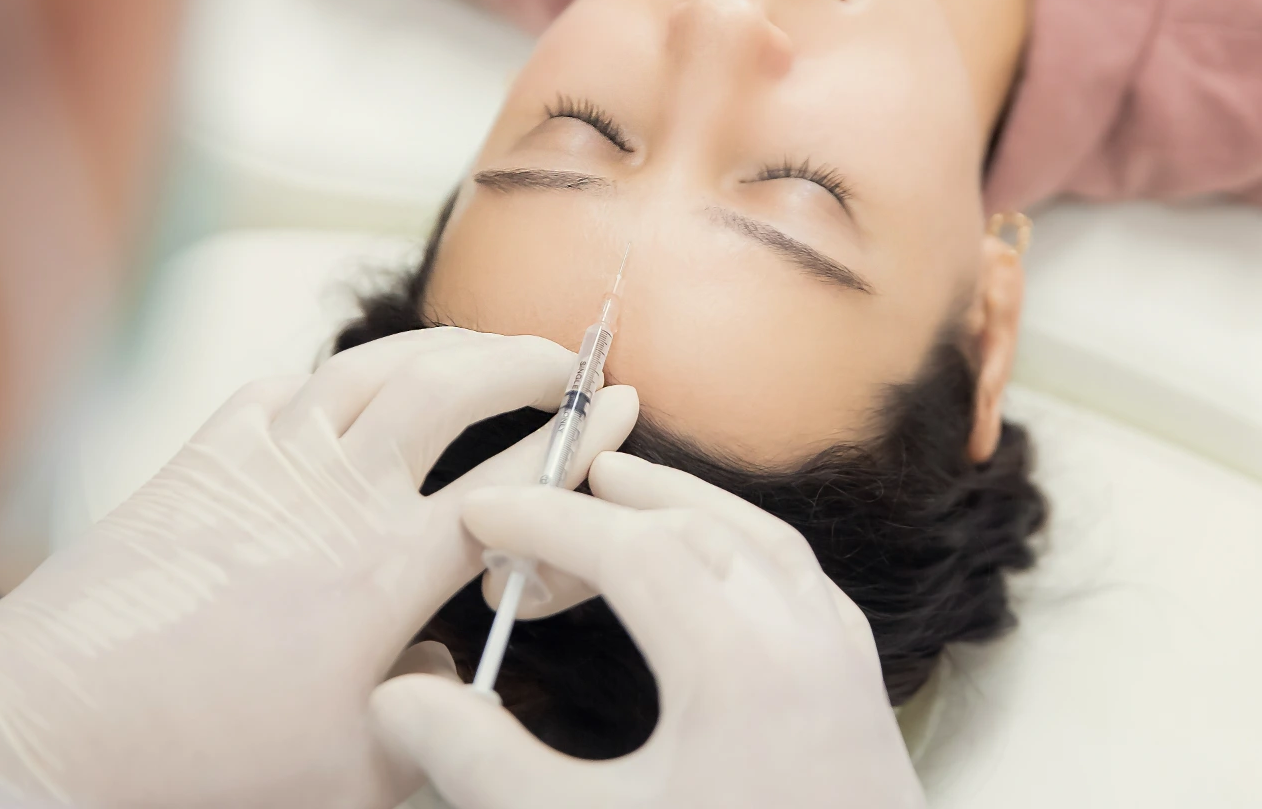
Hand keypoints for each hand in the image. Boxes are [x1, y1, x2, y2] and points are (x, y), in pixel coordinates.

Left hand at [0, 328, 636, 808]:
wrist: (45, 726)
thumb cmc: (199, 766)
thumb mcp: (354, 775)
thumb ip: (432, 713)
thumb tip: (445, 660)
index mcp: (388, 568)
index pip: (515, 475)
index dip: (580, 434)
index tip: (618, 404)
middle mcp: (335, 490)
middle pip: (451, 382)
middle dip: (520, 360)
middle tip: (558, 361)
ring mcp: (263, 460)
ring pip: (371, 367)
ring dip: (437, 347)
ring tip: (473, 352)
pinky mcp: (200, 458)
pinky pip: (280, 388)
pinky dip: (328, 380)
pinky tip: (338, 394)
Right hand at [371, 451, 926, 808]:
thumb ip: (485, 764)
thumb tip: (398, 698)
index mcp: (738, 664)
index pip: (629, 547)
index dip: (544, 521)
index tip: (478, 516)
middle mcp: (804, 642)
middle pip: (696, 527)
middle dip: (603, 510)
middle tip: (526, 521)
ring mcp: (845, 665)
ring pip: (761, 541)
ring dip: (683, 507)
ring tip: (616, 496)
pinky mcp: (863, 696)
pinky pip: (801, 581)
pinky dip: (742, 548)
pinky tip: (709, 571)